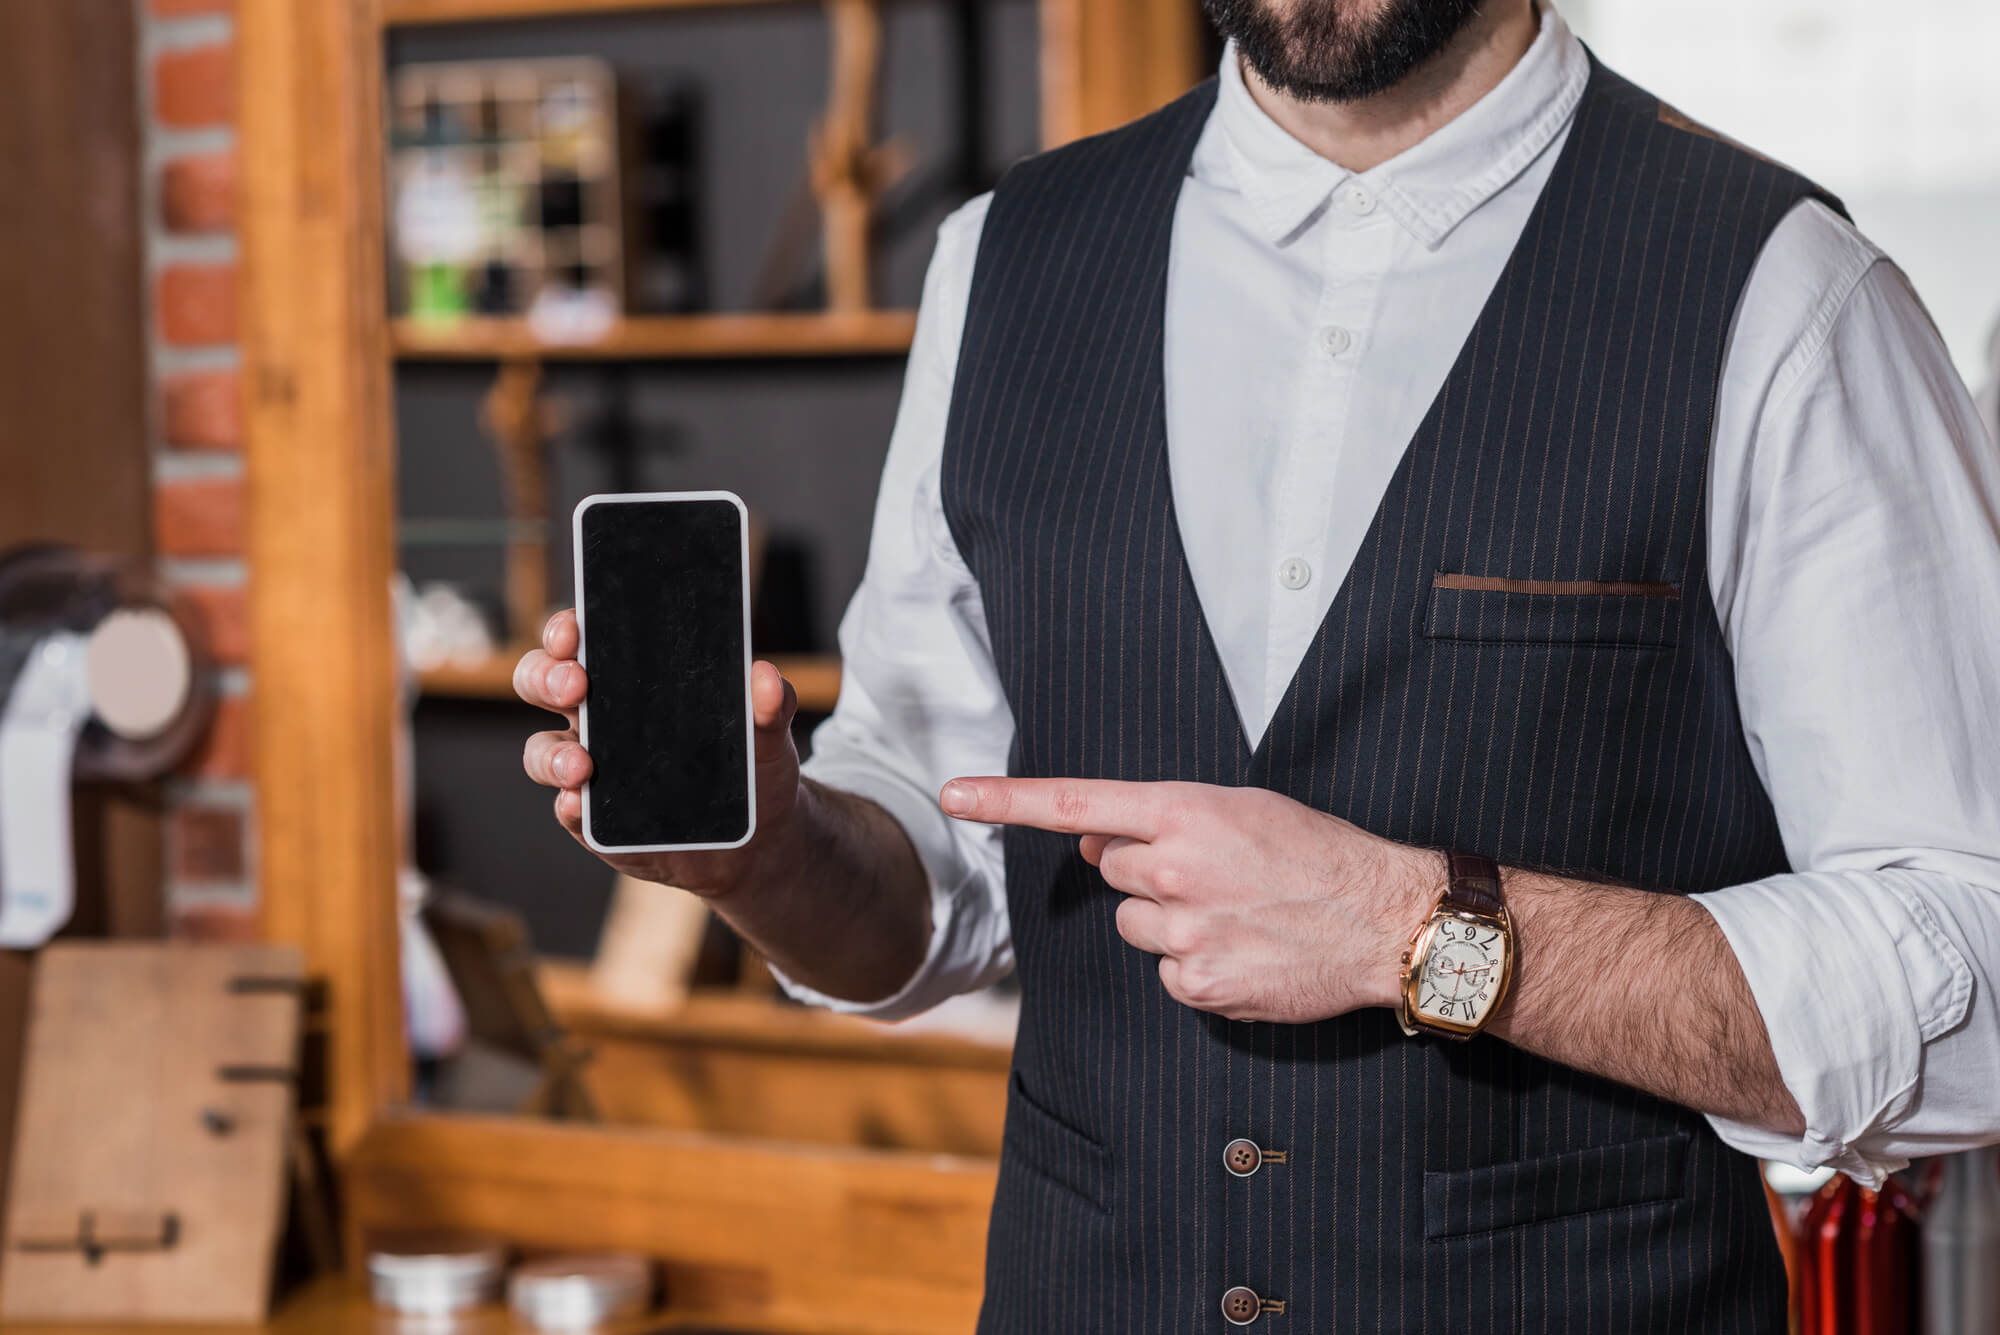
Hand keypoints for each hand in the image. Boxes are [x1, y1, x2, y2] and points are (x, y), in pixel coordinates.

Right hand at [516, 609, 803, 895]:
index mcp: (629, 679)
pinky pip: (568, 811)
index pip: (582, 640)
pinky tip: (581, 803)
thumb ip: (770, 704)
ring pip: (542, 751)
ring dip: (553, 755)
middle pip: (542, 683)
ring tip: (582, 764)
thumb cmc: (752, 766)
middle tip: (576, 684)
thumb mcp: (767, 732)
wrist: (758, 837)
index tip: (573, 627)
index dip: (566, 629)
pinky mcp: (594, 821)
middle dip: (547, 677)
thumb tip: (768, 678)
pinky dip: (570, 807)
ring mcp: (589, 770)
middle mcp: (597, 719)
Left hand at [939, 777, 1440, 1022]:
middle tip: (1214, 876)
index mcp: (1184, 812)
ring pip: (1135, 925)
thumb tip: (1093, 839)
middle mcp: (1173, 869)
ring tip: (1235, 915)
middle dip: (1147, 872)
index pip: (1075, 803)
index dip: (1006, 800)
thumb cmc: (1319, 857)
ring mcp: (1182, 932)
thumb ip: (1162, 819)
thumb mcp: (1244, 810)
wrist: (1382, 921)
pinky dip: (1195, 965)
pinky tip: (1242, 951)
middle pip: (1111, 870)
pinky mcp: (1196, 984)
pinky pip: (1164, 972)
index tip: (954, 795)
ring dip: (1170, 921)